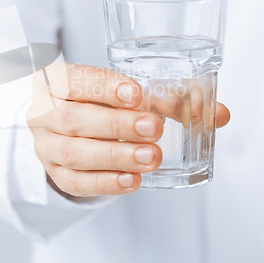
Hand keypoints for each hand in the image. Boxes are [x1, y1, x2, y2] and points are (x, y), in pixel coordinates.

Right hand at [27, 64, 229, 197]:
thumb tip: (219, 114)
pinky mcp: (56, 174)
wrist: (63, 125)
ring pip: (74, 153)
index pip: (74, 80)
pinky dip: (106, 182)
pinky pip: (76, 182)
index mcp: (56, 83)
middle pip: (73, 118)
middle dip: (116, 124)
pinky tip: (133, 181)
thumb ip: (166, 99)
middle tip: (153, 128)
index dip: (104, 88)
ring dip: (115, 156)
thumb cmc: (97, 103)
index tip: (137, 94)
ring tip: (150, 157)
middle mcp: (44, 113)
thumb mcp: (122, 93)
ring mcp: (46, 146)